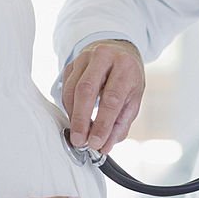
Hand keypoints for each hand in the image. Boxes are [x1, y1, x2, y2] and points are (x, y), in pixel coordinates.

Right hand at [62, 39, 144, 153]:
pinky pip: (65, 88)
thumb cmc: (127, 77)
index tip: (96, 142)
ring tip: (79, 133)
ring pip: (72, 89)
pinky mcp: (71, 63)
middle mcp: (104, 57)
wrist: (118, 51)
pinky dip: (69, 107)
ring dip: (73, 115)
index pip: (112, 98)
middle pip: (86, 90)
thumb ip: (121, 124)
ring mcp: (85, 57)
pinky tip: (75, 117)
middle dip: (81, 120)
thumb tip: (104, 146)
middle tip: (80, 141)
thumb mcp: (133, 98)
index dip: (103, 123)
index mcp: (124, 66)